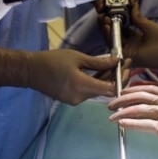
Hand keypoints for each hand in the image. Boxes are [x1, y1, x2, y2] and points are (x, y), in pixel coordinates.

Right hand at [0, 47, 126, 104]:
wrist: (30, 71)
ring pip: (97, 91)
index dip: (122, 79)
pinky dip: (96, 82)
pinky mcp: (71, 99)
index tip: (127, 66)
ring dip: (107, 79)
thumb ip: (98, 62)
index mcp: (82, 86)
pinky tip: (100, 70)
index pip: (110, 89)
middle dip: (117, 77)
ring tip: (113, 63)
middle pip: (106, 91)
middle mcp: (80, 97)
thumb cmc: (52, 61)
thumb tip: (116, 61)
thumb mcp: (77, 58)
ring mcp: (75, 100)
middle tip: (123, 62)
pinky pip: (88, 91)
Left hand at [95, 0, 157, 96]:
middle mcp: (128, 53)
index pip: (112, 40)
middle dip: (110, 26)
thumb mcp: (150, 29)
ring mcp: (133, 49)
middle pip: (114, 38)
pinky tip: (123, 16)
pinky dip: (126, 27)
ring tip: (113, 12)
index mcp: (128, 54)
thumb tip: (129, 9)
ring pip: (120, 36)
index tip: (105, 17)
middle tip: (106, 13)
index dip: (107, 29)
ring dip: (117, 25)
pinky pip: (128, 35)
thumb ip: (137, 18)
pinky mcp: (138, 45)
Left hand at [108, 85, 157, 158]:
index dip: (135, 88)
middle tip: (112, 101)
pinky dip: (129, 122)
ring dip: (121, 110)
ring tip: (111, 114)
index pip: (152, 88)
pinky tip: (120, 123)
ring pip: (138, 107)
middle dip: (123, 97)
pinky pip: (143, 123)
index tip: (125, 90)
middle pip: (141, 94)